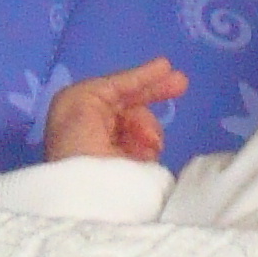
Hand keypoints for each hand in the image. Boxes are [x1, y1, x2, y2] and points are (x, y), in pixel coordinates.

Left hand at [44, 57, 185, 162]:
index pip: (117, 90)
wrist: (85, 190)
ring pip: (146, 125)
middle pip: (135, 104)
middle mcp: (99, 127)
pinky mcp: (133, 168)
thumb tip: (141, 81)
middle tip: (182, 84)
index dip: (142, 77)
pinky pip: (151, 146)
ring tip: (143, 142)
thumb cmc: (75, 140)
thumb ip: (113, 84)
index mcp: (81, 111)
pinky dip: (150, 146)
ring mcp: (117, 149)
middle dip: (154, 94)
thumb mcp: (82, 98)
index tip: (167, 66)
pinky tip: (143, 155)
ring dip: (147, 128)